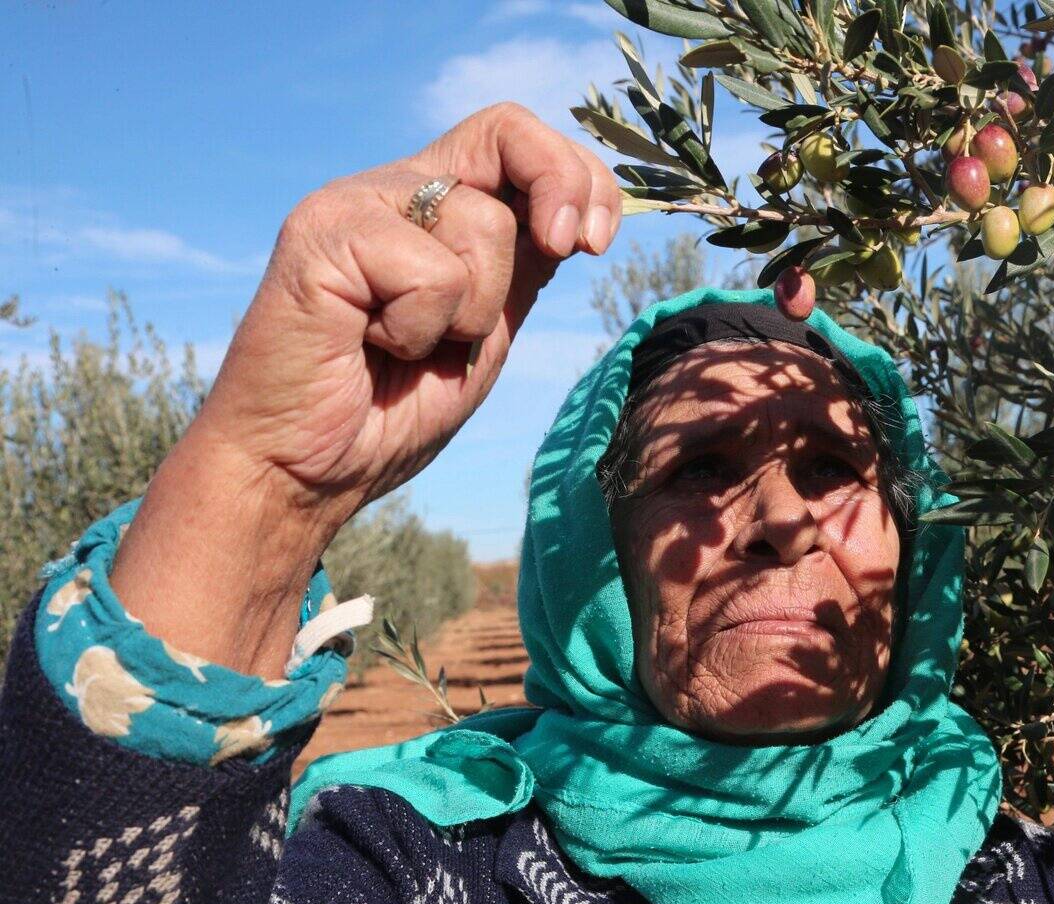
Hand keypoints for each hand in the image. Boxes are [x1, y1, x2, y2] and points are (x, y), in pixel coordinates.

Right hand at [110, 103, 619, 674]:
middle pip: (507, 130)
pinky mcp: (321, 233)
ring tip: (407, 345)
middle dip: (564, 187)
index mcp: (431, 208)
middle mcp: (391, 190)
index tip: (597, 242)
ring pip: (483, 222)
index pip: (514, 139)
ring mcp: (352, 204)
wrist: (303, 470)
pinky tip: (367, 345)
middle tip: (572, 247)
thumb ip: (520, 269)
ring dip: (473, 313)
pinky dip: (420, 330)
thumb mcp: (485, 330)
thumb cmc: (386, 411)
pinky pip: (433, 273)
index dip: (577, 173)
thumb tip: (578, 215)